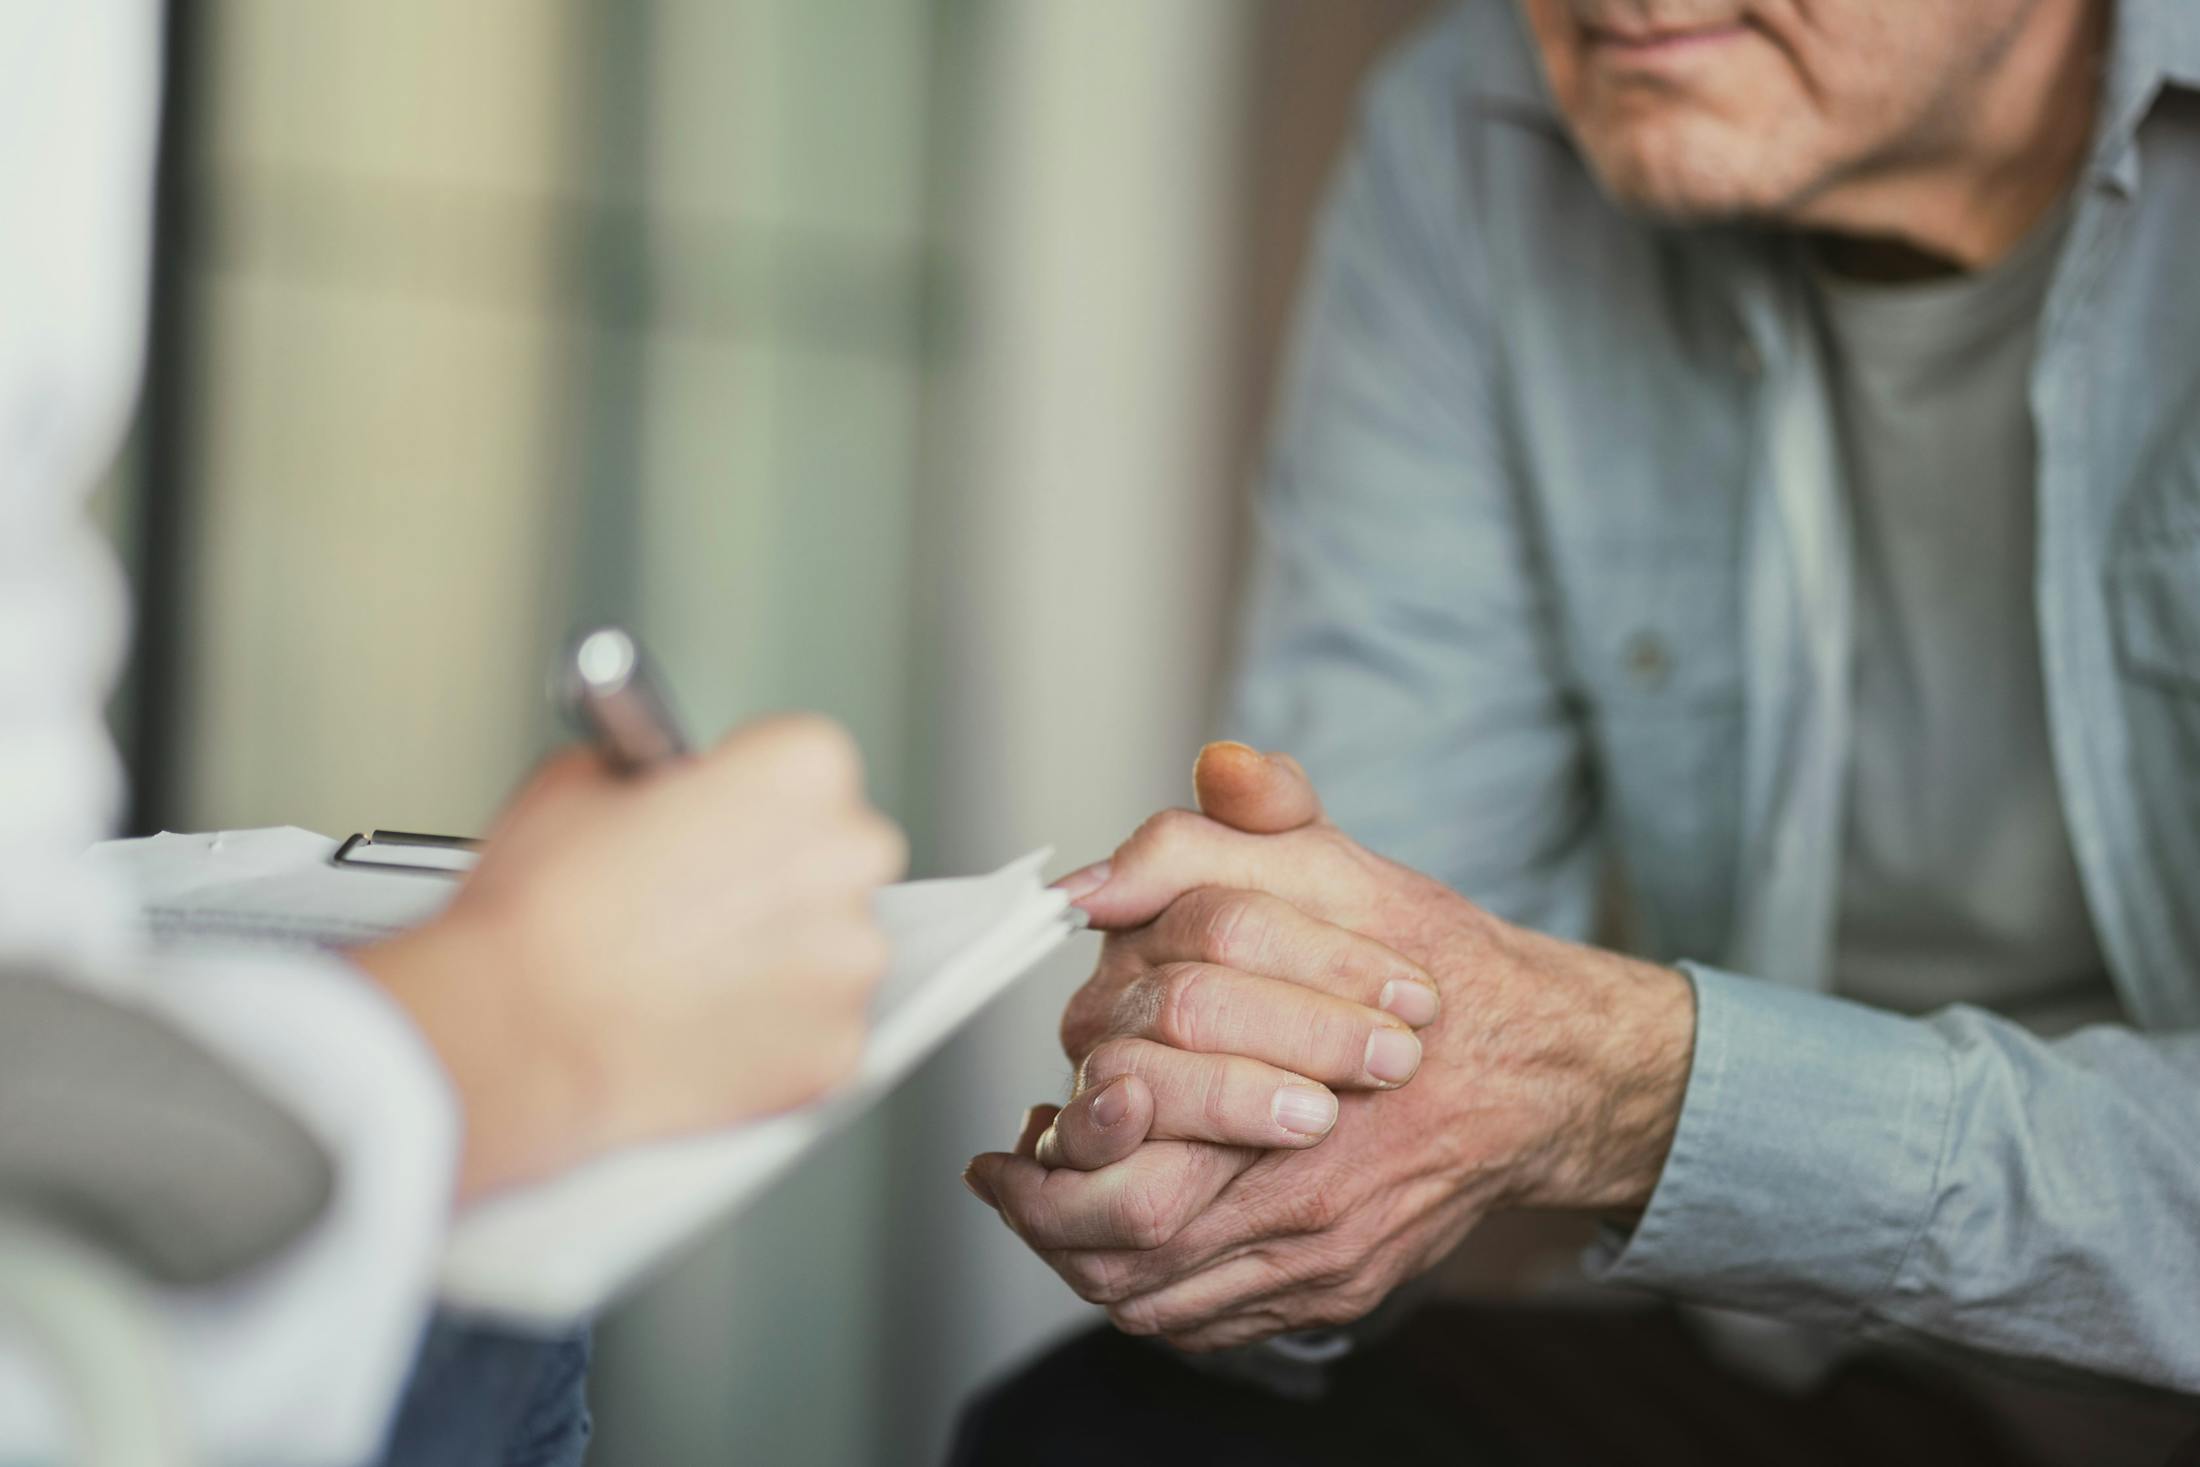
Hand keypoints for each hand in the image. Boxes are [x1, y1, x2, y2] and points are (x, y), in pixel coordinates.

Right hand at [357, 715, 906, 1199]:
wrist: (515, 1036)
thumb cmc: (543, 915)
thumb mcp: (579, 780)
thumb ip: (652, 773)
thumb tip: (661, 790)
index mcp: (802, 769)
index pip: (807, 763)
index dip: (750, 793)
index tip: (718, 818)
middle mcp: (849, 857)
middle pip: (837, 852)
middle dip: (780, 873)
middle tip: (700, 899)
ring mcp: (849, 963)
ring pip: (833, 947)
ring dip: (782, 956)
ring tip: (690, 971)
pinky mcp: (836, 1049)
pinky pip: (818, 1030)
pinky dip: (773, 1034)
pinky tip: (701, 1024)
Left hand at [964, 743, 1692, 1349]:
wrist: (1540, 1065)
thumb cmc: (1429, 960)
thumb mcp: (1335, 864)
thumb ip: (1217, 838)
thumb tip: (1099, 874)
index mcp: (1290, 1076)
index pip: (1135, 1126)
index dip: (1062, 1140)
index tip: (1013, 1134)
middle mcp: (1305, 1185)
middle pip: (1133, 1234)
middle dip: (1051, 1213)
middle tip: (1006, 1178)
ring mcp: (1323, 1251)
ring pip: (1160, 1292)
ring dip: (1085, 1257)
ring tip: (1044, 1212)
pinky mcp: (1337, 1290)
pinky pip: (1213, 1322)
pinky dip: (1150, 1292)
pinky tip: (1120, 1247)